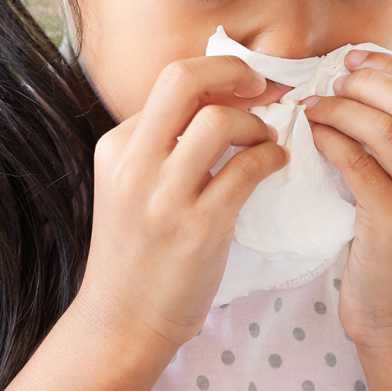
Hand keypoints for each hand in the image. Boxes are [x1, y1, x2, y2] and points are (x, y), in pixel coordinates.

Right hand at [75, 56, 288, 352]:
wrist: (122, 321)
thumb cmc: (136, 251)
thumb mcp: (130, 185)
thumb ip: (160, 144)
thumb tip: (218, 97)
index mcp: (116, 147)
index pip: (170, 82)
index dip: (217, 74)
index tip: (245, 83)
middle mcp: (134, 164)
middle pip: (182, 79)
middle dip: (233, 70)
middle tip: (261, 84)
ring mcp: (163, 198)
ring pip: (218, 120)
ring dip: (256, 123)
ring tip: (267, 139)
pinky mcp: (197, 229)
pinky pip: (245, 170)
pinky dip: (271, 157)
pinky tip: (275, 163)